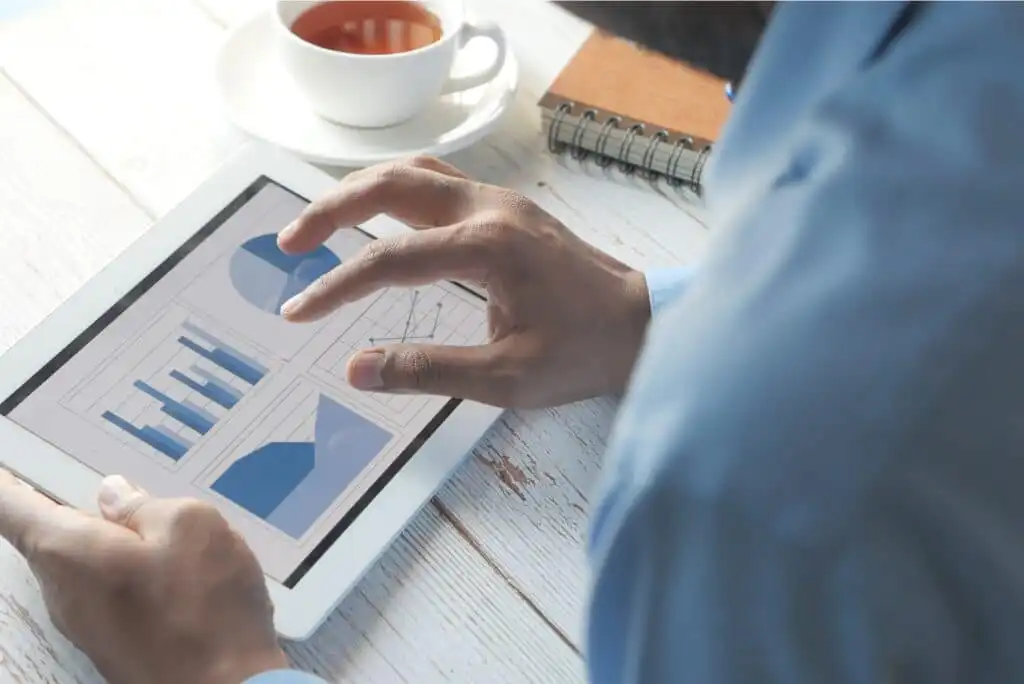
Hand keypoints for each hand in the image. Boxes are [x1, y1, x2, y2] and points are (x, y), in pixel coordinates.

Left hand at [0, 471, 285, 683]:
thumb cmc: (206, 603)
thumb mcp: (191, 525)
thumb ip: (146, 505)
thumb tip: (116, 498)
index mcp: (71, 551)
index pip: (13, 509)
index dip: (7, 484)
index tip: (7, 470)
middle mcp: (63, 590)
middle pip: (49, 537)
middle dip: (73, 510)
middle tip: (110, 488)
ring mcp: (84, 623)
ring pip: (81, 565)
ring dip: (108, 542)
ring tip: (159, 526)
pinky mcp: (112, 644)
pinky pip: (104, 592)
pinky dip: (125, 570)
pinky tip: (172, 567)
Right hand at [277, 156, 651, 408]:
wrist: (641, 322)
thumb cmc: (584, 352)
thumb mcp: (507, 378)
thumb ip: (428, 370)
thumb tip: (356, 369)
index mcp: (488, 248)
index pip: (389, 259)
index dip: (336, 286)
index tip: (298, 312)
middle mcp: (490, 209)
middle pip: (390, 185)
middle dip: (331, 210)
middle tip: (289, 243)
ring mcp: (500, 200)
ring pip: (413, 171)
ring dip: (360, 190)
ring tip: (320, 223)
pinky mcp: (506, 207)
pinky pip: (437, 180)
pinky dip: (394, 191)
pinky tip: (376, 214)